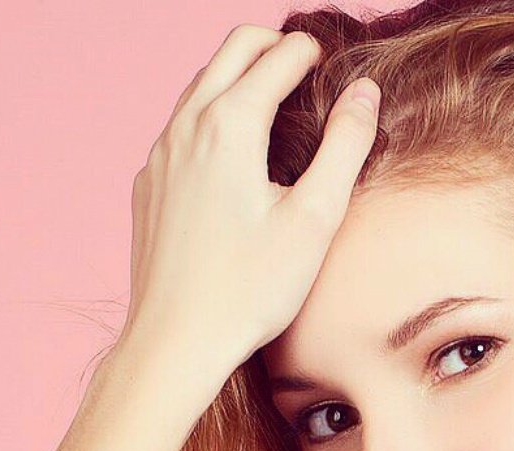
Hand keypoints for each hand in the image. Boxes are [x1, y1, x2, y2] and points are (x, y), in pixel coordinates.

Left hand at [115, 24, 379, 423]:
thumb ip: (345, 146)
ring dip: (239, 78)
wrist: (175, 341)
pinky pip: (181, 129)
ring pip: (201, 86)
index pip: (279, 56)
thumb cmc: (248, 290)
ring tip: (273, 102)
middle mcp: (187, 126)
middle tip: (306, 64)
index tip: (335, 62)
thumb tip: (364, 92)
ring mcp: (160, 154)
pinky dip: (211, 118)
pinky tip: (232, 156)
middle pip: (233, 49)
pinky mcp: (149, 185)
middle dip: (273, 46)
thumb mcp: (314, 220)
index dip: (313, 52)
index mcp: (230, 125)